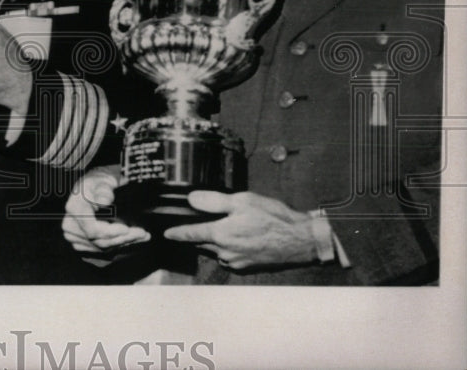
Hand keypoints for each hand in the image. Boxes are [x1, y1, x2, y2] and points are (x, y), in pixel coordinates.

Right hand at [62, 166, 150, 254]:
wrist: (94, 188)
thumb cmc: (99, 183)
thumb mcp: (102, 180)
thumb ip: (103, 189)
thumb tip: (104, 201)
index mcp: (74, 208)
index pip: (92, 229)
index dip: (111, 232)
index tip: (127, 229)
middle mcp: (71, 225)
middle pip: (99, 241)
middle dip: (123, 238)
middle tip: (143, 233)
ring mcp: (75, 236)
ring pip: (103, 247)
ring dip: (124, 242)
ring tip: (142, 236)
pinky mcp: (83, 243)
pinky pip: (102, 248)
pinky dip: (119, 244)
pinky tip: (133, 238)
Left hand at [163, 191, 317, 270]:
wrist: (301, 240)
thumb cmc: (274, 218)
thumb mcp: (243, 201)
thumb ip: (214, 201)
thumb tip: (192, 199)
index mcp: (221, 234)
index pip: (190, 234)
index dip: (176, 233)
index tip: (166, 233)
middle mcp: (225, 252)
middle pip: (201, 243)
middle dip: (195, 235)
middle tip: (194, 223)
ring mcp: (236, 262)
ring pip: (214, 251)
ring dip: (212, 241)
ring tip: (220, 227)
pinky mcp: (247, 267)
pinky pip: (228, 257)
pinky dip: (226, 248)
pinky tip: (237, 237)